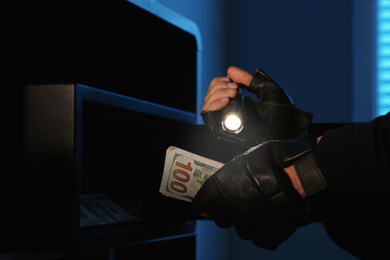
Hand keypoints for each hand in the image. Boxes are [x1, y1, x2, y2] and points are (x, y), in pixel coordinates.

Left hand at [192, 135, 326, 249]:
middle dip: (228, 214)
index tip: (211, 205)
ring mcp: (246, 226)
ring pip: (241, 230)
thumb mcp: (244, 160)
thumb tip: (224, 184)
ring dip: (248, 222)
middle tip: (243, 204)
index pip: (201, 204)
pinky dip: (265, 232)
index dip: (207, 205)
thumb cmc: (272, 160)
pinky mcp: (265, 237)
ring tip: (262, 210)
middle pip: (221, 220)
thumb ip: (230, 176)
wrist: (299, 174)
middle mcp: (227, 210)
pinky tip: (272, 219)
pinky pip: (260, 239)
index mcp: (218, 190)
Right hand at [201, 67, 312, 147]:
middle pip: (208, 97)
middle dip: (219, 87)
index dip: (219, 83)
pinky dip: (214, 106)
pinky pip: (210, 119)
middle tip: (235, 87)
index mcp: (237, 104)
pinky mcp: (226, 133)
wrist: (291, 126)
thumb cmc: (283, 111)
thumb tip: (230, 70)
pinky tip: (227, 100)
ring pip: (207, 106)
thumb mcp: (266, 89)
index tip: (232, 81)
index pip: (214, 92)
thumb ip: (249, 79)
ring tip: (233, 93)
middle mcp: (229, 114)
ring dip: (216, 95)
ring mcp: (226, 124)